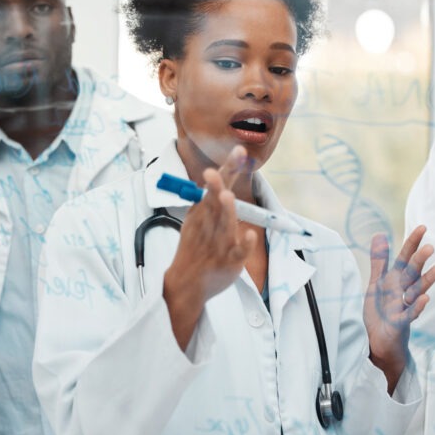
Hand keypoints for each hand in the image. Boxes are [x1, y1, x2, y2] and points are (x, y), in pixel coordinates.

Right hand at [163, 146, 256, 348]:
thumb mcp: (196, 221)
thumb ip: (208, 200)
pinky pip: (237, 251)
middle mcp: (210, 225)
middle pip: (215, 202)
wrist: (186, 283)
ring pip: (223, 224)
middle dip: (216, 186)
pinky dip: (242, 243)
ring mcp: (218, 243)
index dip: (228, 168)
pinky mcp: (228, 262)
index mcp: (203, 212)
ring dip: (225, 211)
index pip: (216, 186)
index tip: (239, 150)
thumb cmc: (195, 249)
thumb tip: (220, 174)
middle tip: (215, 172)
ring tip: (227, 196)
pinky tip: (249, 234)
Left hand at [363, 226, 434, 391]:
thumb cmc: (379, 313)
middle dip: (420, 260)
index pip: (405, 259)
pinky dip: (417, 307)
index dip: (412, 243)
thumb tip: (380, 234)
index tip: (423, 227)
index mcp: (395, 281)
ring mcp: (403, 308)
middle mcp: (402, 292)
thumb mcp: (376, 284)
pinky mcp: (400, 324)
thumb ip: (379, 261)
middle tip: (430, 246)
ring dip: (427, 281)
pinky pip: (410, 315)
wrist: (378, 344)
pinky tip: (425, 298)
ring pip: (416, 292)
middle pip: (413, 273)